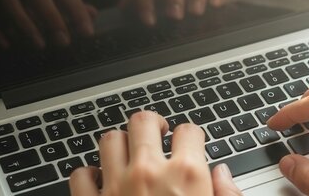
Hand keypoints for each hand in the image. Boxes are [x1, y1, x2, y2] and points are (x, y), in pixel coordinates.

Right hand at [0, 0, 95, 49]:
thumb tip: (93, 13)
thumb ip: (73, 10)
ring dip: (27, 25)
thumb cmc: (32, 10)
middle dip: (52, 17)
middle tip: (64, 41)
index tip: (87, 33)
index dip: (77, 11)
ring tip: (40, 46)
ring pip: (12, 3)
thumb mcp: (54, 8)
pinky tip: (9, 45)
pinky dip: (0, 31)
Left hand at [69, 111, 241, 195]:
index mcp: (187, 175)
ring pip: (110, 140)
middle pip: (144, 121)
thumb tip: (222, 175)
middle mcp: (149, 173)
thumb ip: (227, 193)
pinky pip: (81, 175)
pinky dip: (88, 175)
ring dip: (120, 145)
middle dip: (152, 125)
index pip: (189, 131)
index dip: (191, 137)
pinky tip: (101, 180)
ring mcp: (116, 187)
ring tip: (129, 154)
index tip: (189, 145)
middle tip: (157, 136)